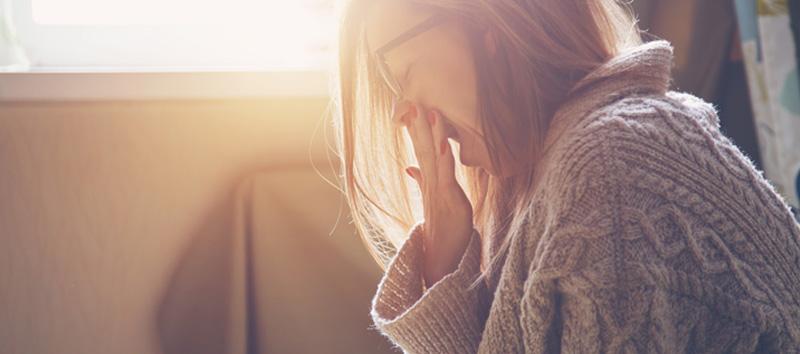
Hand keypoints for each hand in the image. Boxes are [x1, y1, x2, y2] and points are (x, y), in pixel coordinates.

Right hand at [393, 100, 474, 287]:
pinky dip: (443, 158)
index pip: (420, 148)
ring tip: (426, 111)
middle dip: (418, 123)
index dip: (416, 127)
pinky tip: (442, 144)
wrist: (440, 260)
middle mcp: (430, 183)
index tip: (411, 104)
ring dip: (430, 134)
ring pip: (432, 157)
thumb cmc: (441, 231)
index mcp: (428, 181)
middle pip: (422, 147)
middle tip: (411, 98)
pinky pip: (446, 176)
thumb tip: (410, 167)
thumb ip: (422, 182)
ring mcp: (438, 191)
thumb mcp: (432, 202)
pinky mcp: (449, 201)